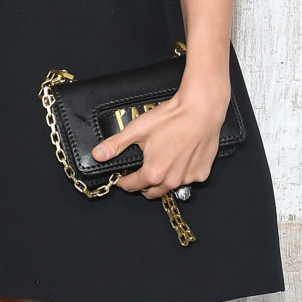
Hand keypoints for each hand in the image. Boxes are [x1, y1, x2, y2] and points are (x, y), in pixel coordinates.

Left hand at [90, 75, 229, 198]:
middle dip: (143, 183)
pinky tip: (180, 157)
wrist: (202, 109)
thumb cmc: (173, 117)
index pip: (132, 186)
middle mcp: (172, 180)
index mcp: (153, 173)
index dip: (123, 180)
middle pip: (151, 192)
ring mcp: (189, 178)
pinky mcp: (202, 173)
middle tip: (141, 169)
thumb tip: (99, 155)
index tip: (122, 176)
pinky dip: (182, 172)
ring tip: (162, 159)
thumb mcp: (137, 129)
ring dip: (164, 178)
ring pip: (170, 186)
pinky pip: (188, 179)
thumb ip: (115, 145)